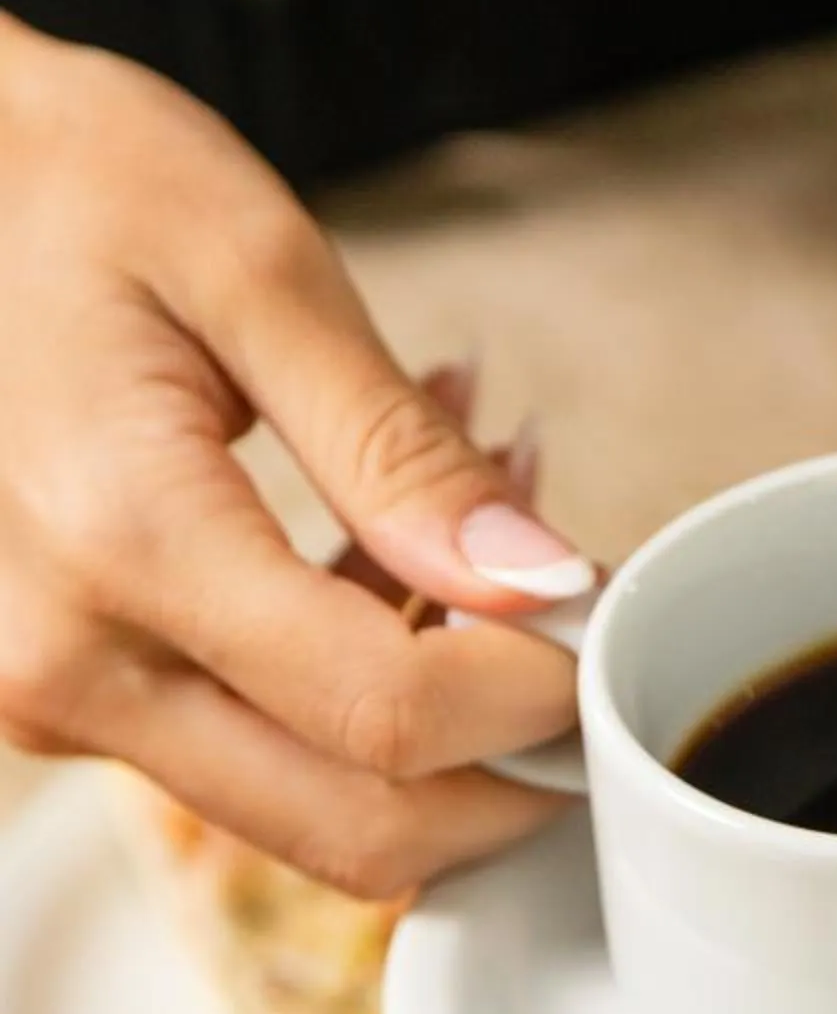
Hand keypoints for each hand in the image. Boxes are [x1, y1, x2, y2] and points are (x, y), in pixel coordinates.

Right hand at [0, 14, 588, 891]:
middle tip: (590, 633)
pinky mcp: (70, 693)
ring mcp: (55, 696)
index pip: (384, 716)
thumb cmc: (66, 185)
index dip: (533, 696)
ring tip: (498, 511)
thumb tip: (542, 584)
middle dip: (510, 768)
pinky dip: (364, 683)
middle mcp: (64, 663)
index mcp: (117, 542)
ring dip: (444, 721)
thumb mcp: (253, 267)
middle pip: (354, 828)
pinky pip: (255, 748)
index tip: (604, 615)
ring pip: (313, 809)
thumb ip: (398, 450)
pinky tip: (410, 543)